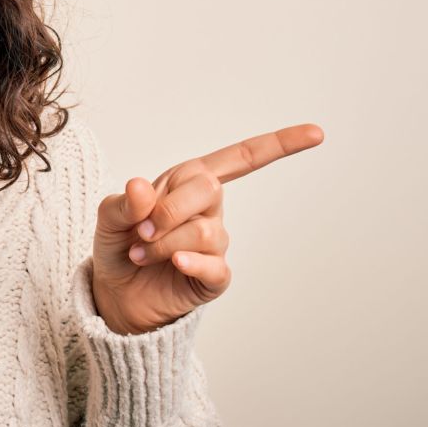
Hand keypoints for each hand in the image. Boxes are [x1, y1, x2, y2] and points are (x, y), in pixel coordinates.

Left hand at [90, 124, 324, 334]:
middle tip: (141, 229)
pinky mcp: (214, 277)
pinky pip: (215, 266)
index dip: (278, 144)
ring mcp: (215, 244)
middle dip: (168, 208)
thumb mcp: (109, 218)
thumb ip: (123, 201)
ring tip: (142, 252)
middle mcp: (208, 209)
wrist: (115, 293)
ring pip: (206, 231)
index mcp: (188, 182)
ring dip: (165, 241)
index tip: (317, 133)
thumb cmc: (119, 246)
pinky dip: (191, 261)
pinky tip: (175, 262)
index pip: (240, 158)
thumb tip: (139, 186)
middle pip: (209, 189)